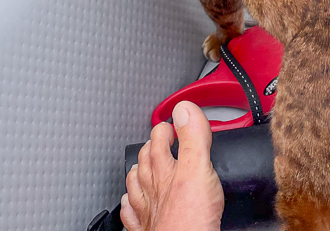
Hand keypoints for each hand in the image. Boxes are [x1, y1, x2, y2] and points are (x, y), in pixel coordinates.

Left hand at [120, 101, 223, 230]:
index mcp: (164, 169)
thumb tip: (185, 109)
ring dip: (139, 171)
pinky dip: (131, 204)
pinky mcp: (148, 230)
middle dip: (151, 146)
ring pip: (135, 184)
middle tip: (161, 139)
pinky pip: (132, 214)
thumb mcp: (198, 169)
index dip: (166, 128)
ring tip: (142, 164)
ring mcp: (147, 210)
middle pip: (145, 160)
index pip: (158, 140)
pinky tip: (132, 203)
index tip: (175, 123)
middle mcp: (151, 188)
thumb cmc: (189, 220)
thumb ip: (193, 138)